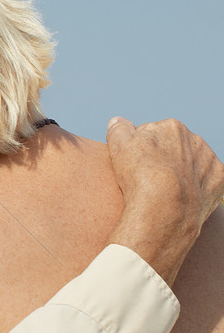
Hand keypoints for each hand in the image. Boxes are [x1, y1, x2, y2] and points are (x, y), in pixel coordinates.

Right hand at [106, 117, 223, 285]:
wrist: (165, 211)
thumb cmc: (139, 177)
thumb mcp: (118, 146)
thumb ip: (119, 129)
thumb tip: (119, 121)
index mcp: (172, 126)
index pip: (152, 135)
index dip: (140, 151)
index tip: (136, 166)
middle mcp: (195, 139)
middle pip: (173, 148)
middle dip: (163, 159)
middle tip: (149, 179)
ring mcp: (209, 160)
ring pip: (191, 163)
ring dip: (181, 171)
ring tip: (166, 189)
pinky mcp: (219, 181)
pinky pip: (206, 180)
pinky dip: (196, 186)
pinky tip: (183, 195)